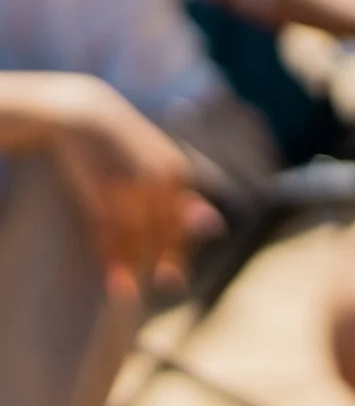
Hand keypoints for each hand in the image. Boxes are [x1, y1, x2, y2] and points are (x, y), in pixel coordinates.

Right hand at [37, 75, 216, 298]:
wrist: (87, 115)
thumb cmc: (124, 145)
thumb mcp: (158, 164)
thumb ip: (180, 196)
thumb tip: (216, 224)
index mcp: (176, 172)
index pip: (183, 219)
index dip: (179, 249)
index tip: (174, 277)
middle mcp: (159, 178)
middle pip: (165, 229)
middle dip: (166, 259)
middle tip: (166, 284)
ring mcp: (130, 182)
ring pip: (135, 234)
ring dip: (131, 265)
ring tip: (126, 291)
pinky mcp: (102, 186)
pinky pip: (109, 229)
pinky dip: (109, 254)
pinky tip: (111, 273)